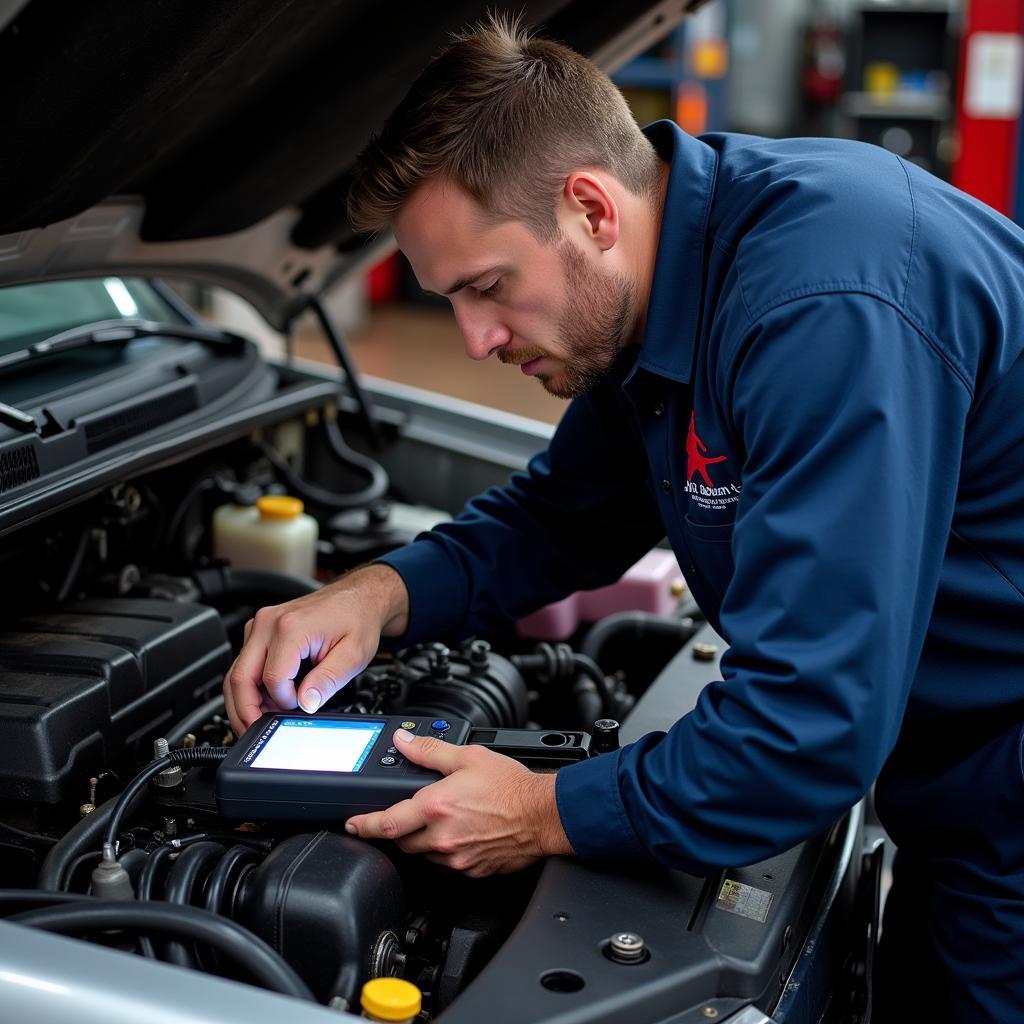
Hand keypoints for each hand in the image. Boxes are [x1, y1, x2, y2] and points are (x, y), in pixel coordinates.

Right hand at [222, 564, 408, 734]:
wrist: (357, 597)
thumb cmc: (356, 619)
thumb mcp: (353, 654)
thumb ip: (328, 681)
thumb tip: (306, 704)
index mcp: (290, 627)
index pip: (272, 680)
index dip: (284, 702)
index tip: (300, 707)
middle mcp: (267, 623)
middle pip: (240, 678)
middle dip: (245, 712)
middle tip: (257, 732)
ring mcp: (260, 625)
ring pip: (237, 672)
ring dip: (245, 700)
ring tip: (261, 719)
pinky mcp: (259, 630)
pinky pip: (244, 663)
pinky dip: (251, 685)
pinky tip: (267, 699)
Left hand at [345, 730, 573, 876]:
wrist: (543, 815)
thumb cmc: (511, 787)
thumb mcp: (468, 757)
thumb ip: (429, 750)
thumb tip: (404, 742)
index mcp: (436, 807)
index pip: (385, 823)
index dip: (363, 824)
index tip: (352, 824)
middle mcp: (441, 837)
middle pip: (401, 842)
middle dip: (396, 830)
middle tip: (401, 817)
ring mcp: (456, 857)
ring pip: (422, 855)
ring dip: (421, 840)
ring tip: (438, 822)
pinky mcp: (471, 870)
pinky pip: (446, 864)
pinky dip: (445, 850)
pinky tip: (460, 834)